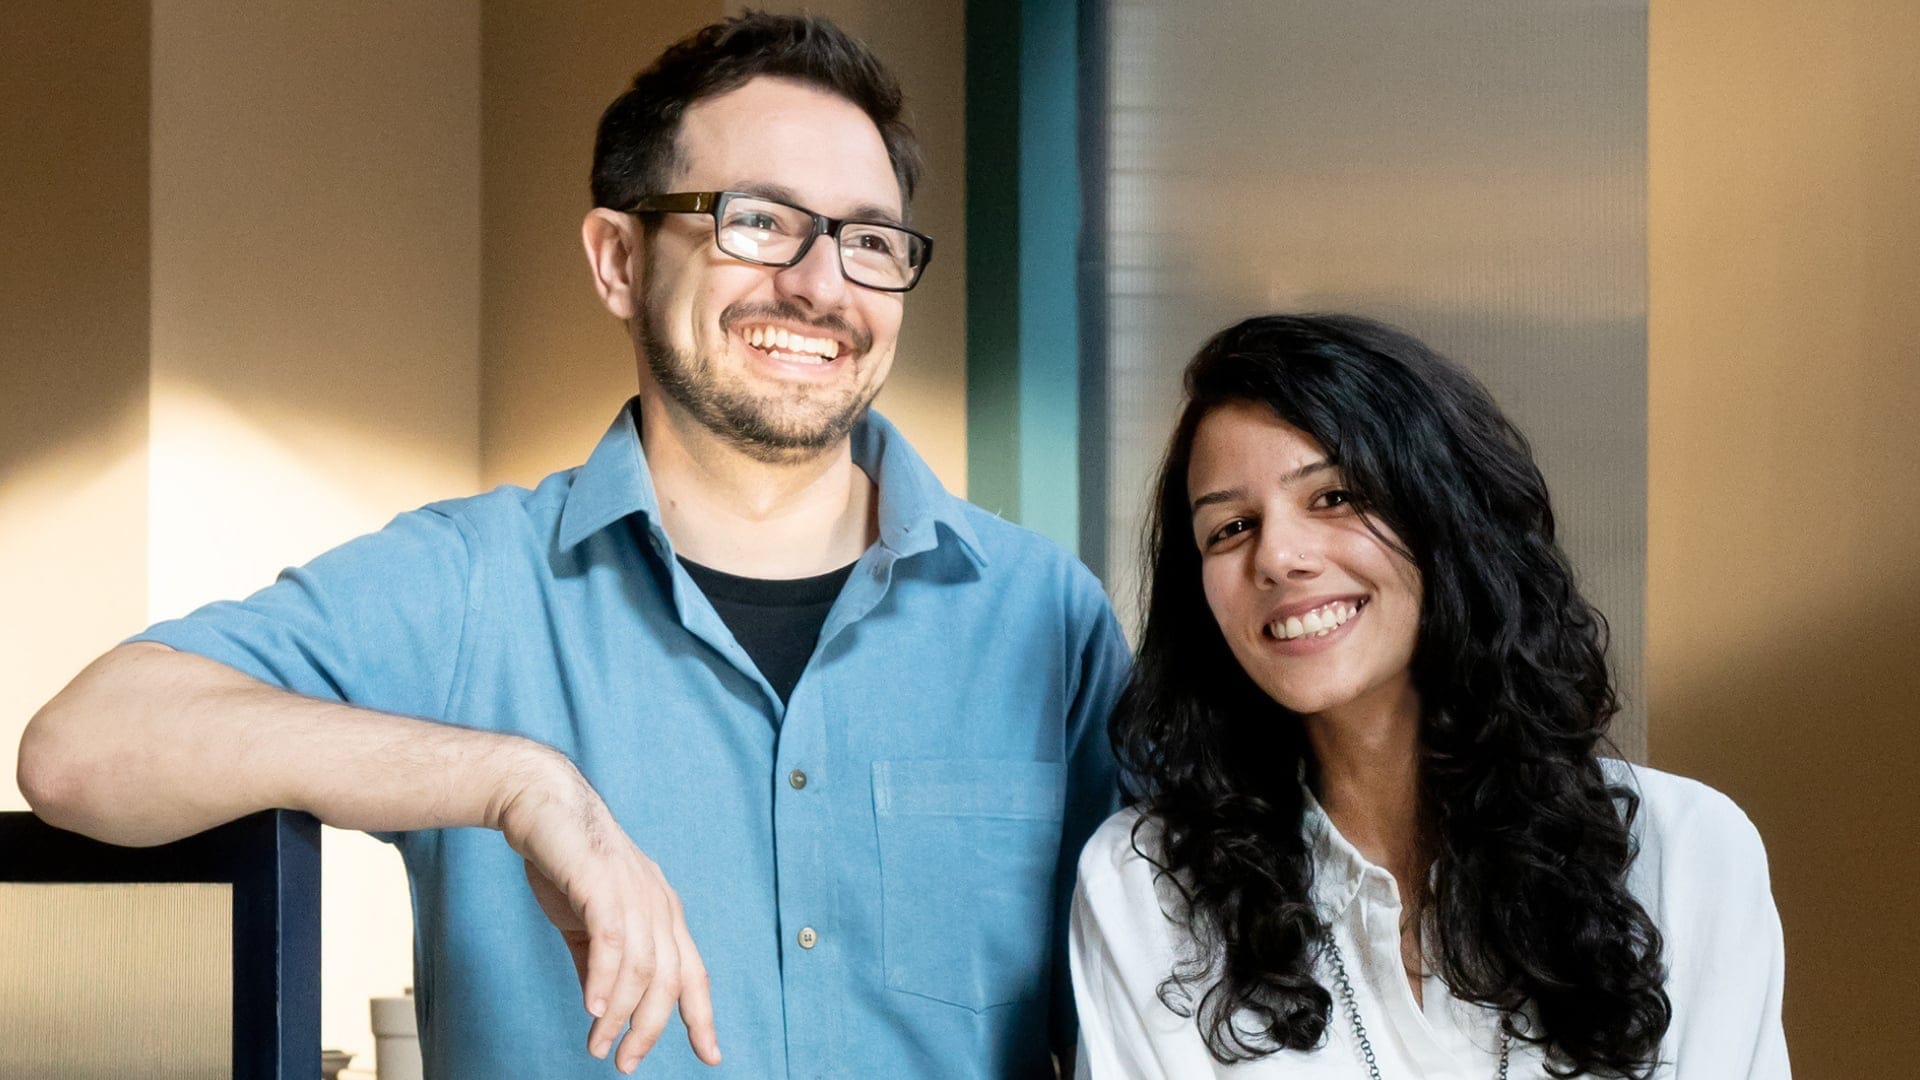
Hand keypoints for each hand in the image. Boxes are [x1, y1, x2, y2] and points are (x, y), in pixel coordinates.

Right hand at [496, 756, 720, 1071]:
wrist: (541, 804)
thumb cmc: (566, 861)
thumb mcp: (588, 921)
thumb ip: (598, 963)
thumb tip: (602, 1011)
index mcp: (663, 913)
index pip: (693, 973)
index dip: (703, 1017)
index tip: (711, 1056)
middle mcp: (658, 904)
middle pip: (670, 981)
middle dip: (650, 1029)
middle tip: (626, 1063)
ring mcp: (634, 892)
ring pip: (642, 969)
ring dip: (620, 1015)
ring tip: (599, 1046)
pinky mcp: (602, 883)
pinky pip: (612, 942)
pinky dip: (604, 981)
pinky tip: (592, 1010)